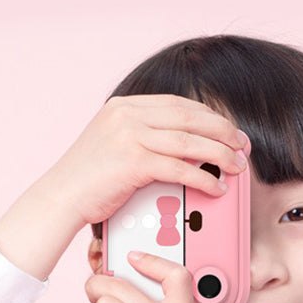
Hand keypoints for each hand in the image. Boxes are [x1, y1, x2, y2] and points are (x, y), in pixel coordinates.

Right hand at [48, 93, 250, 227]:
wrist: (60, 198)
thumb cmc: (87, 181)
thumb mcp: (112, 146)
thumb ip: (141, 138)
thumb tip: (179, 147)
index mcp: (124, 106)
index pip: (178, 105)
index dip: (209, 117)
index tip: (228, 130)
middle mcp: (128, 115)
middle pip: (189, 117)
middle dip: (222, 132)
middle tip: (242, 146)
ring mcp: (129, 135)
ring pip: (189, 141)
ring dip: (219, 154)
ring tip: (237, 166)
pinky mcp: (132, 161)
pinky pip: (179, 168)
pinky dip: (203, 178)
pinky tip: (216, 187)